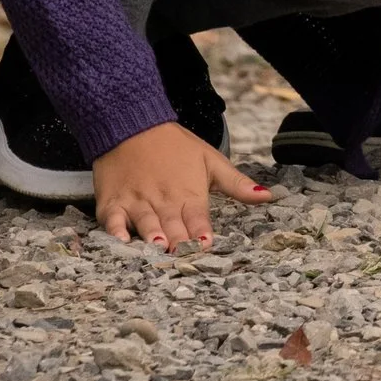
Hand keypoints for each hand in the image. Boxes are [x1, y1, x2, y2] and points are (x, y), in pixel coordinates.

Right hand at [92, 121, 268, 251]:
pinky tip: (119, 240)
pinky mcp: (113, 202)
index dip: (201, 232)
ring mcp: (137, 202)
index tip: (206, 246)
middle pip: (172, 225)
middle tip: (182, 256)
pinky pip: (112, 219)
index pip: (198, 217)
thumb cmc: (175, 146)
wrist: (134, 124)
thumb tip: (268, 196)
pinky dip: (115, 230)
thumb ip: (237, 184)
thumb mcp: (211, 160)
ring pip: (146, 222)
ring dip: (151, 235)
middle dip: (178, 242)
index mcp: (189, 193)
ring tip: (158, 248)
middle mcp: (164, 200)